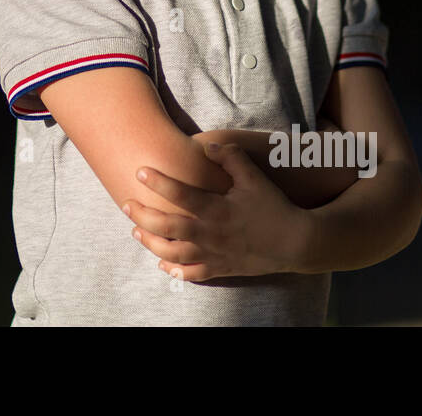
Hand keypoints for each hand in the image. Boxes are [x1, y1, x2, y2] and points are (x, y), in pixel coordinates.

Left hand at [122, 142, 312, 281]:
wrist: (296, 243)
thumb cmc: (274, 207)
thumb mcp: (254, 178)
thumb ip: (230, 158)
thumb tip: (205, 146)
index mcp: (217, 210)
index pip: (181, 195)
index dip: (158, 182)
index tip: (139, 171)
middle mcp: (211, 234)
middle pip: (167, 227)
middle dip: (142, 215)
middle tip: (125, 204)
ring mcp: (214, 254)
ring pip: (173, 253)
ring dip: (151, 243)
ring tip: (136, 231)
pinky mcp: (221, 268)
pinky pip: (192, 274)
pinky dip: (174, 271)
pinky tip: (161, 264)